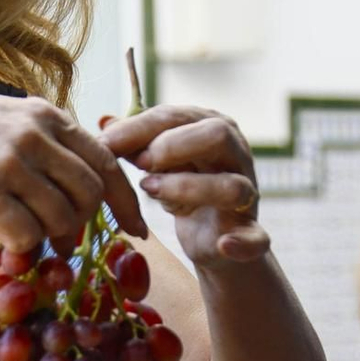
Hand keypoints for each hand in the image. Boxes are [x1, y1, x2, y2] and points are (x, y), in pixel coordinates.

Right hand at [0, 87, 143, 251]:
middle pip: (90, 194)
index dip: (126, 200)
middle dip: (84, 226)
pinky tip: (3, 244)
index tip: (136, 228)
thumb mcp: (1, 117)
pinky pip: (26, 235)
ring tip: (28, 241)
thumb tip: (73, 181)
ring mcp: (9, 161)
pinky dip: (21, 249)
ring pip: (62, 219)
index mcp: (45, 115)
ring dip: (50, 241)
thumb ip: (40, 141)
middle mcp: (34, 133)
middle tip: (63, 242)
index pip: (107, 160)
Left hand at [99, 104, 266, 267]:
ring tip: (153, 192)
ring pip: (232, 185)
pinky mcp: (251, 232)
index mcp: (212, 129)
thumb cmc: (183, 190)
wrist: (211, 239)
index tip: (106, 141)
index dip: (140, 127)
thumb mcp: (157, 164)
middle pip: (218, 135)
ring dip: (190, 188)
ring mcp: (248, 194)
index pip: (177, 115)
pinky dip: (242, 243)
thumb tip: (103, 121)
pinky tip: (223, 245)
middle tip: (139, 164)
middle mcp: (236, 155)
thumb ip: (135, 144)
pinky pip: (257, 237)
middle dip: (174, 146)